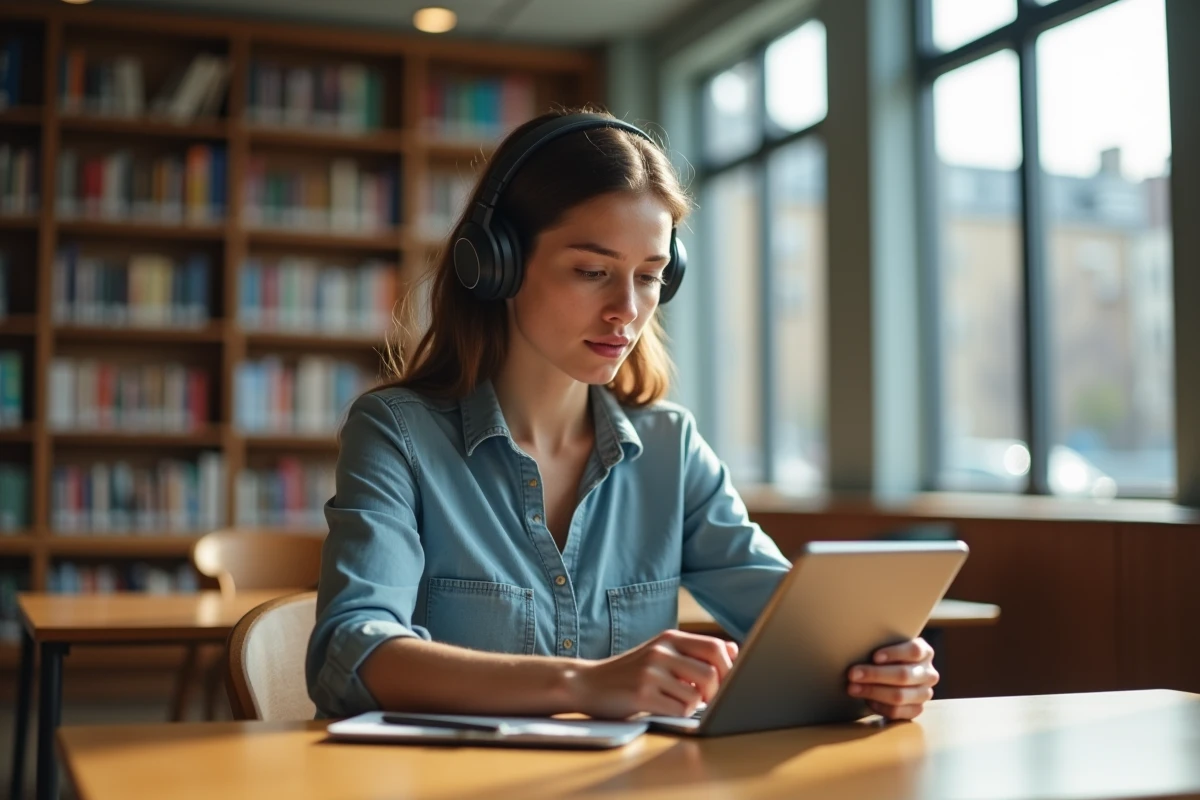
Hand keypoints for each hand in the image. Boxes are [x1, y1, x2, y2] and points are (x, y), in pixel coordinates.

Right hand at [574, 630, 739, 718]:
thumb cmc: (631, 672)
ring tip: (680, 702)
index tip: (728, 682)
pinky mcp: (642, 694)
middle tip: (708, 699)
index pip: (716, 647)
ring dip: (696, 705)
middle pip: (712, 672)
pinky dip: (680, 714)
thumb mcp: (661, 653)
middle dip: (718, 691)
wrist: (588, 682)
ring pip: (698, 694)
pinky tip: (666, 708)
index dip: (730, 667)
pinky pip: (680, 709)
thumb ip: (694, 652)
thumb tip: (734, 650)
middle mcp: (662, 650)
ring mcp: (651, 671)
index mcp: (670, 638)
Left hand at [847, 637, 938, 720]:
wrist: (890, 675)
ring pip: (899, 695)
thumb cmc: (886, 656)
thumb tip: (858, 644)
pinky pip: (897, 712)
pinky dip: (880, 706)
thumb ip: (880, 644)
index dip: (894, 653)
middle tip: (852, 674)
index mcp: (925, 652)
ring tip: (853, 688)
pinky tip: (868, 701)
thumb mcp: (887, 646)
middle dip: (874, 675)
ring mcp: (925, 693)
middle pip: (903, 675)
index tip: (874, 657)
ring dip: (873, 692)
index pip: (914, 651)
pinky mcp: (917, 709)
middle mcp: (929, 673)